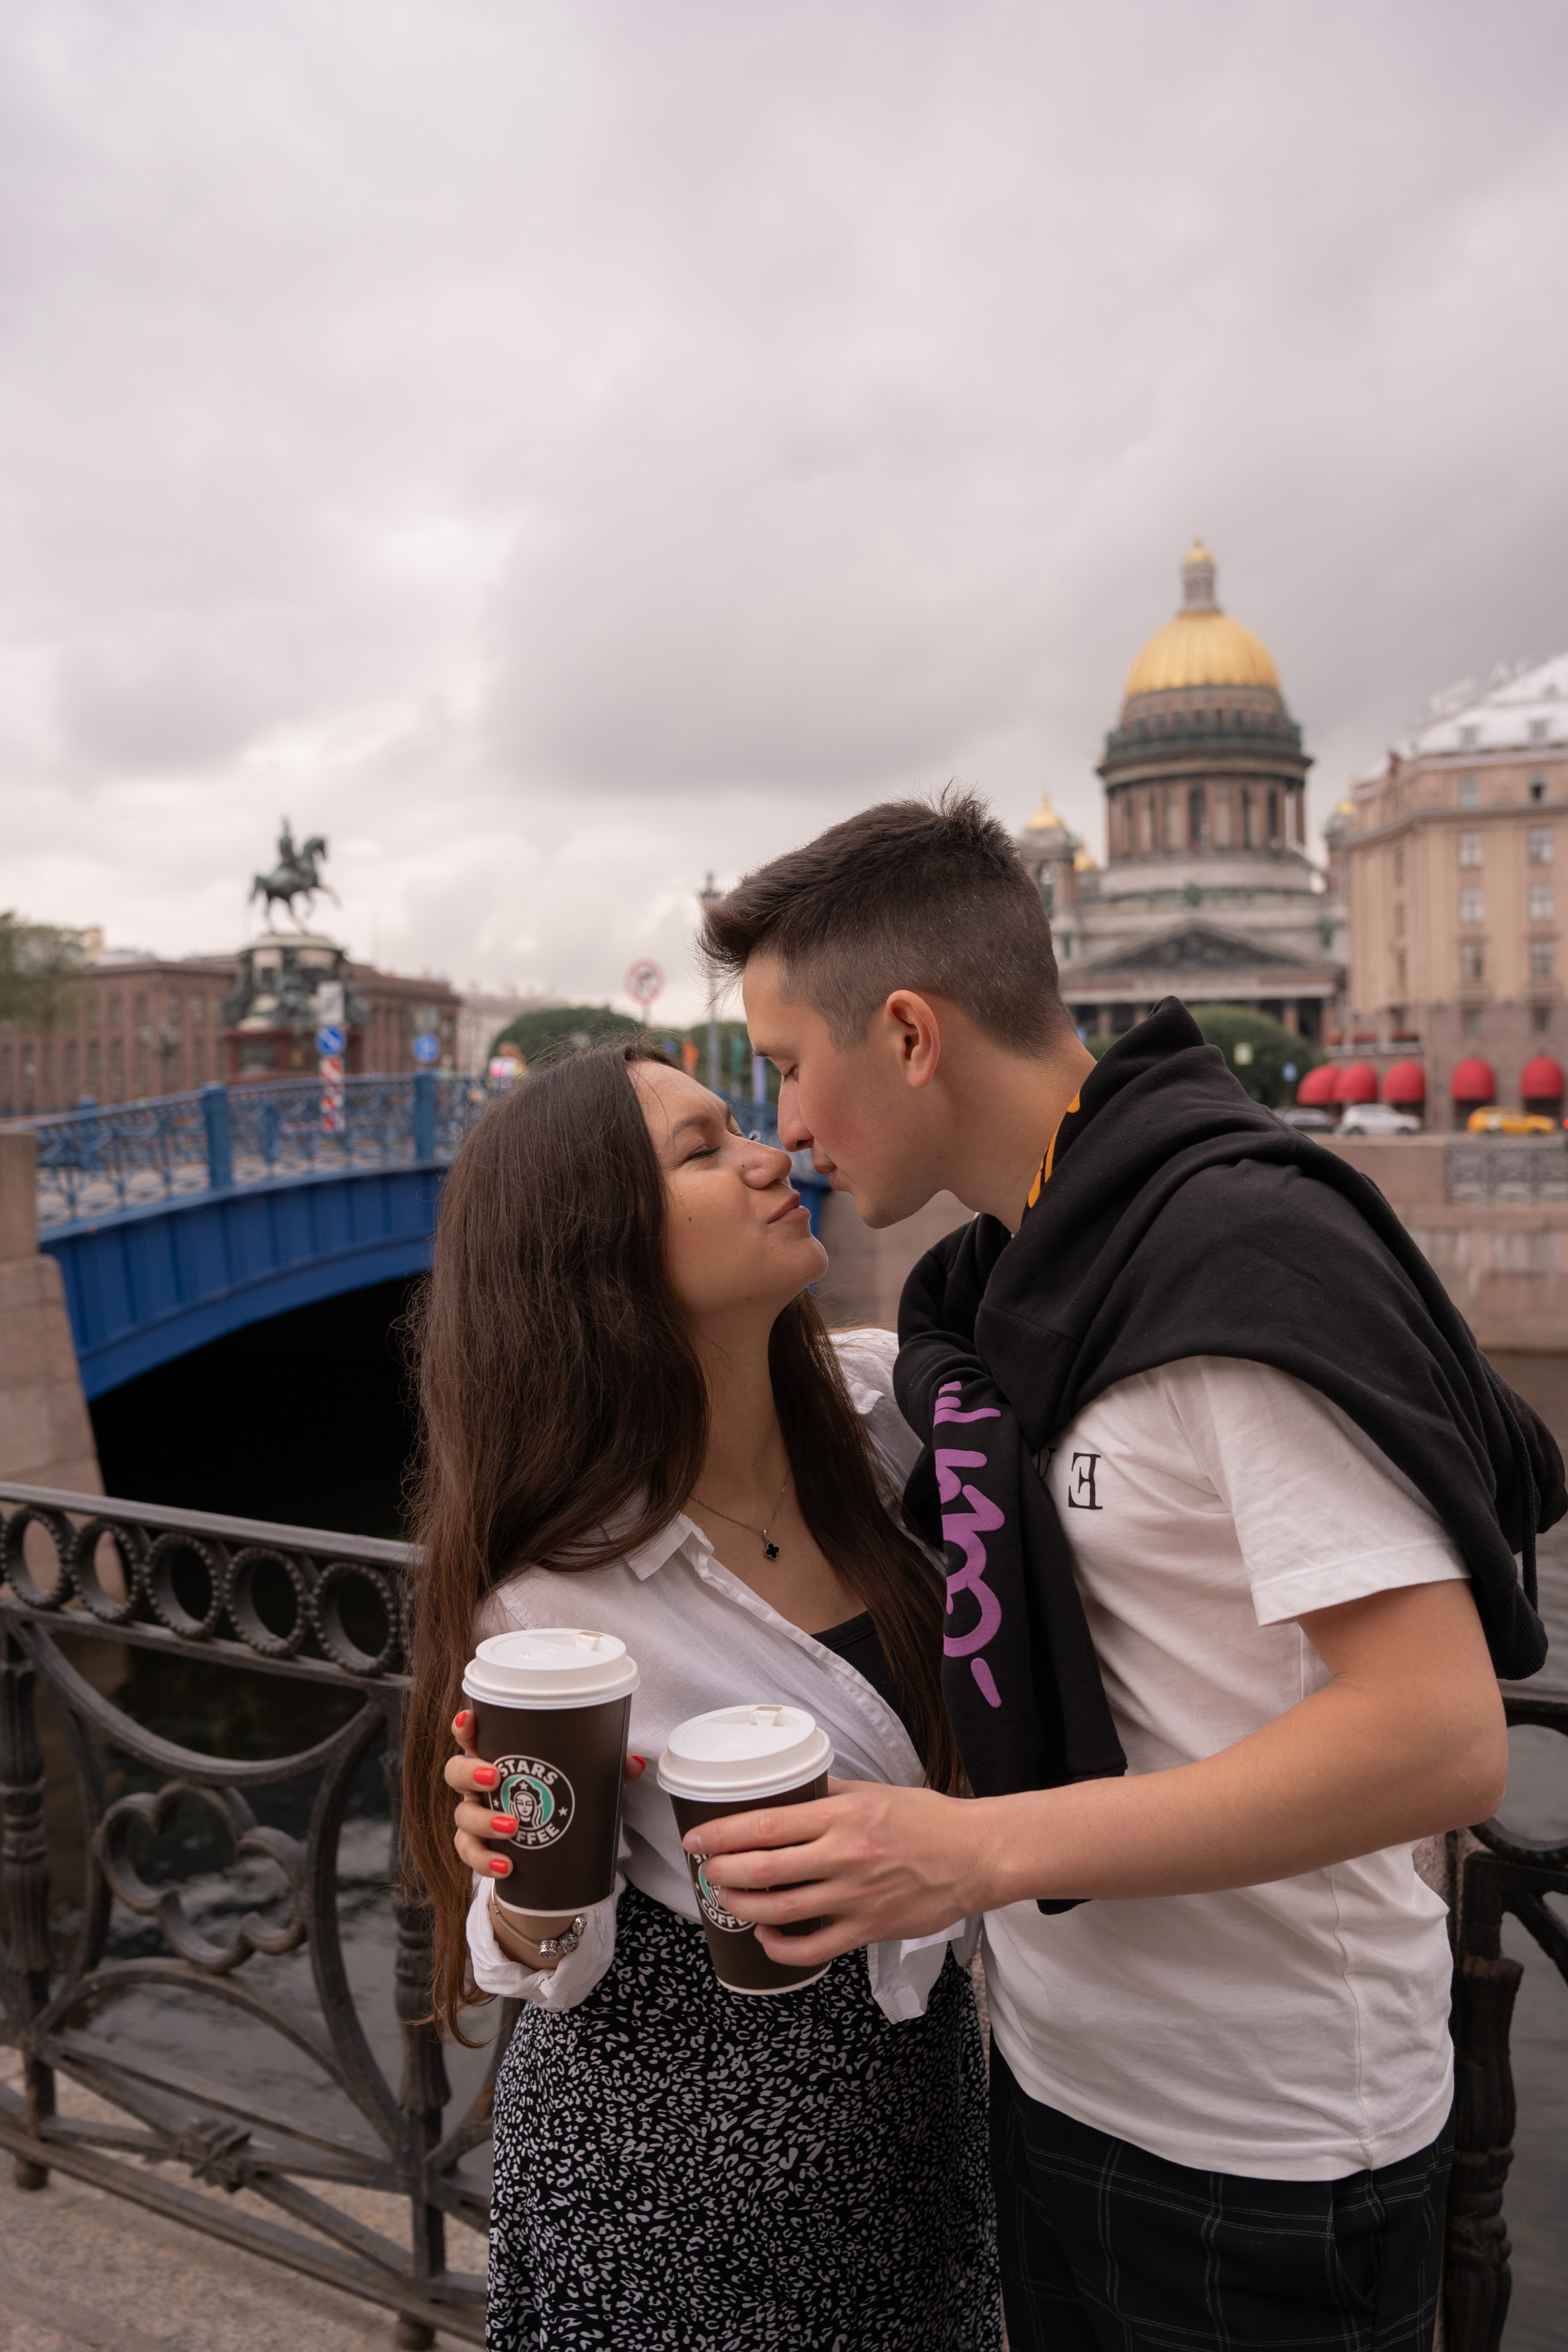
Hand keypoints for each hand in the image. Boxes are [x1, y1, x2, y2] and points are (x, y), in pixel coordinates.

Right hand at [446, 1710, 646, 1887]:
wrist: (546, 1857)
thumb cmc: (558, 1800)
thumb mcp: (582, 1782)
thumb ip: (605, 1769)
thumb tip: (635, 1764)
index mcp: (498, 1757)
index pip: (472, 1735)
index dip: (465, 1726)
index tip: (469, 1719)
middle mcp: (479, 1786)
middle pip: (455, 1772)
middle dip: (469, 1772)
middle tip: (495, 1777)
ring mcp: (475, 1817)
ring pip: (462, 1815)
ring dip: (483, 1820)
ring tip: (512, 1827)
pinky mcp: (479, 1849)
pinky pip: (470, 1854)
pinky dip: (485, 1861)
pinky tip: (506, 1866)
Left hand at [684, 1777, 988, 1969]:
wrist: (975, 1856)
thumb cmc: (927, 1821)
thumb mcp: (874, 1792)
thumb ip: (829, 1794)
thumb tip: (789, 1791)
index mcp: (842, 1815)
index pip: (765, 1825)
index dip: (722, 1834)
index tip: (696, 1839)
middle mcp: (844, 1856)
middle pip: (763, 1868)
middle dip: (722, 1872)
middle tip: (706, 1871)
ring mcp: (855, 1897)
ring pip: (780, 1910)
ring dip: (743, 1908)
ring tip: (726, 1901)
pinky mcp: (868, 1929)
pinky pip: (812, 1948)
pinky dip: (780, 1947)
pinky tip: (766, 1937)